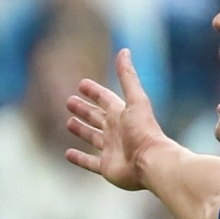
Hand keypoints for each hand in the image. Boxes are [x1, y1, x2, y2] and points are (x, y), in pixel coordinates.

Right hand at [65, 49, 168, 190]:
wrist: (152, 162)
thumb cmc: (144, 130)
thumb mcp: (135, 100)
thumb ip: (127, 77)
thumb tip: (124, 51)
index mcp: (122, 114)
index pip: (105, 99)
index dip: (94, 91)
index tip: (81, 84)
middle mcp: (116, 131)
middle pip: (97, 117)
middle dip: (84, 109)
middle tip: (69, 101)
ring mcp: (111, 149)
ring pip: (92, 137)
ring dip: (81, 130)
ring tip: (68, 122)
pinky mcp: (107, 167)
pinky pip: (89, 162)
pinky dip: (79, 159)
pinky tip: (67, 154)